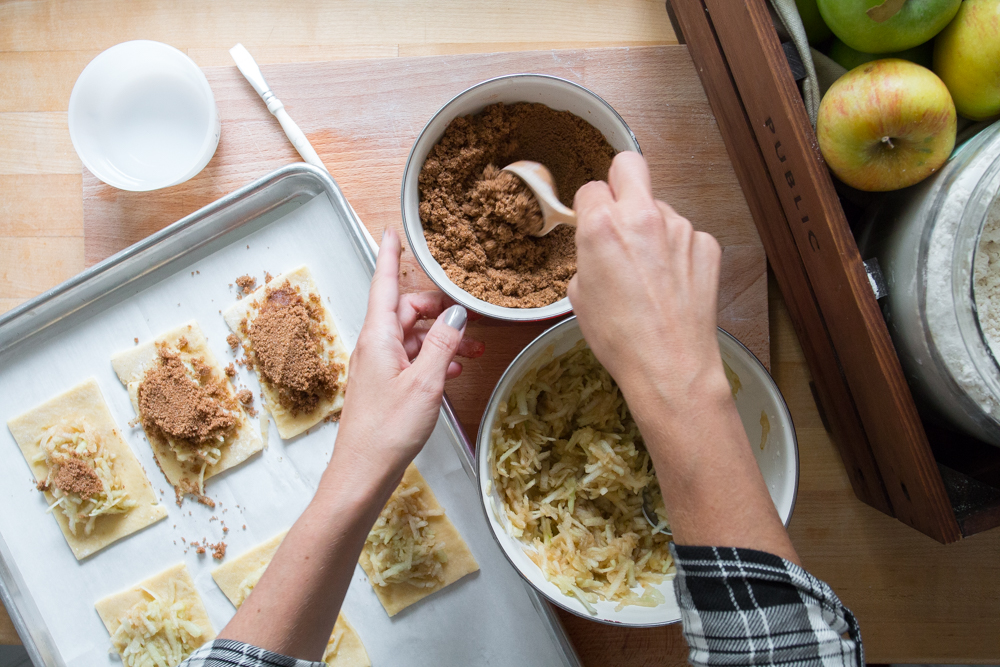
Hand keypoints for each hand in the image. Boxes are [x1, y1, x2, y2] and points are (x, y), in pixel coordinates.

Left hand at [333, 228, 483, 480]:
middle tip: (467, 316)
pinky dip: (432, 358)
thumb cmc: (388, 430)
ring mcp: (378, 366)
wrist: (363, 472)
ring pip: (412, 337)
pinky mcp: (384, 385)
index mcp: (378, 337)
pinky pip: (410, 359)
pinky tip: (452, 369)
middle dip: (437, 309)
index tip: (394, 232)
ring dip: (440, 338)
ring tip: (471, 349)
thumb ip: (443, 344)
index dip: (390, 256)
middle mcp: (374, 346)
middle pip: (405, 310)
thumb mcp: (426, 382)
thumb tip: (455, 313)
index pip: (384, 284)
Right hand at [568, 151, 725, 409]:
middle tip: (620, 212)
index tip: (592, 223)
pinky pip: (686, 236)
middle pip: (630, 164)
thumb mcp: (579, 296)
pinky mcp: (706, 244)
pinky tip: (672, 285)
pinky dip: (678, 253)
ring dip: (652, 229)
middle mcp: (642, 217)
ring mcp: (680, 228)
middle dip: (621, 180)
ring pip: (660, 208)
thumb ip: (588, 256)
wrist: (669, 366)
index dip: (589, 207)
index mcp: (602, 227)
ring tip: (650, 274)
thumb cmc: (619, 339)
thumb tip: (598, 247)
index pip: (591, 188)